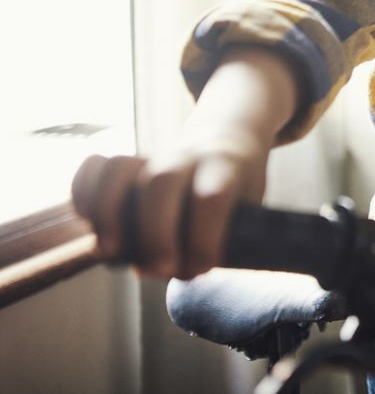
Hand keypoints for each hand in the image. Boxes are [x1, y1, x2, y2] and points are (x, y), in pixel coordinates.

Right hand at [71, 129, 268, 280]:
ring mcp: (154, 157)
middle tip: (158, 271)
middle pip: (161, 183)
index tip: (203, 268)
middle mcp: (187, 158)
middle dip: (155, 234)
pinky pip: (94, 167)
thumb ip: (227, 238)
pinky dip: (83, 193)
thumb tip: (188, 269)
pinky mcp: (126, 164)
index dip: (204, 237)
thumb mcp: (252, 209)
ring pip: (120, 170)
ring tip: (112, 252)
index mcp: (226, 169)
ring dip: (108, 215)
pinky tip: (90, 223)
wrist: (229, 142)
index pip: (212, 197)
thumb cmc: (241, 192)